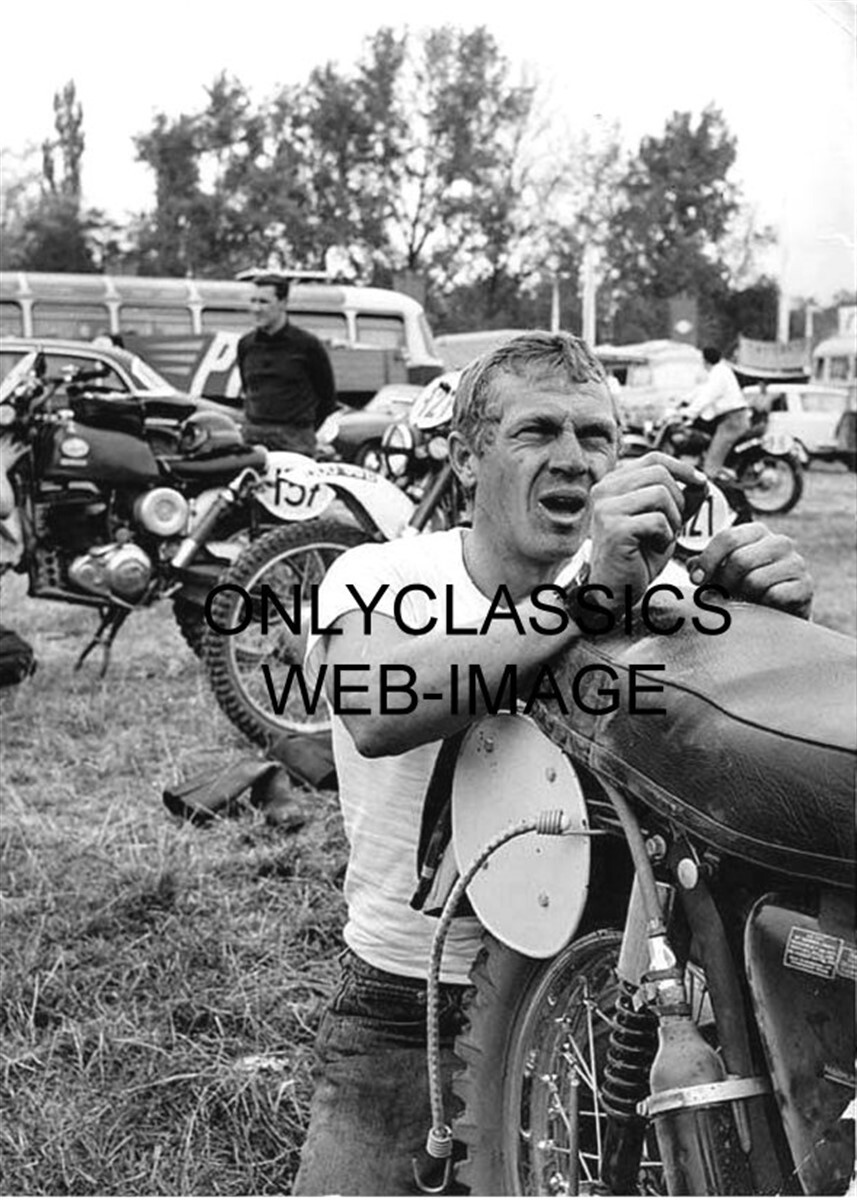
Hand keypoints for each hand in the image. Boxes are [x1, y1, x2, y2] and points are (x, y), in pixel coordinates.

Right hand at [587, 452, 706, 604]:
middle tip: (674, 525)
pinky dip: (664, 537)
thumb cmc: (637, 557)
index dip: (682, 467)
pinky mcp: (614, 528)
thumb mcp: (664, 522)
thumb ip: (680, 500)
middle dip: (678, 499)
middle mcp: (604, 491)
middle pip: (660, 473)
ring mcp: (606, 508)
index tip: (700, 482)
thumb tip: (702, 482)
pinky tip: (652, 548)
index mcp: (613, 484)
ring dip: (672, 519)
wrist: (615, 589)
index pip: (653, 458)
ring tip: (661, 537)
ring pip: (660, 493)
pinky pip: (657, 520)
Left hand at [685, 523, 812, 619]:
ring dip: (744, 596)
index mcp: (757, 532)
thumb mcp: (722, 574)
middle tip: (724, 594)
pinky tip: (764, 606)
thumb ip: (704, 566)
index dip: (707, 560)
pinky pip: (774, 595)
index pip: (728, 537)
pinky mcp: (805, 585)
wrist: (778, 614)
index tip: (696, 580)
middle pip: (740, 560)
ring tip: (745, 599)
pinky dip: (763, 605)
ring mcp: (796, 562)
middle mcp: (780, 542)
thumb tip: (691, 565)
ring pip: (755, 580)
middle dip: (725, 582)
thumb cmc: (745, 588)